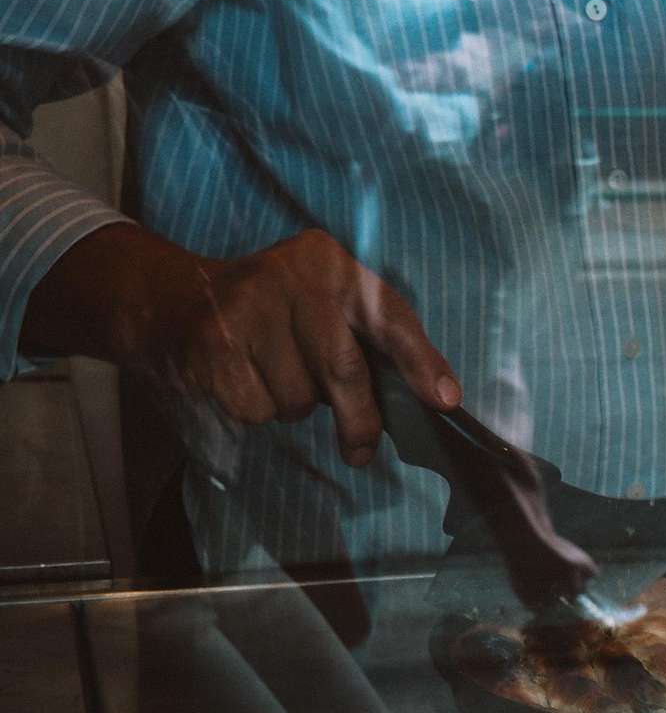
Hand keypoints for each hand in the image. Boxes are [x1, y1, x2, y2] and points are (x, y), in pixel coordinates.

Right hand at [23, 224, 460, 464]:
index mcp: (330, 263)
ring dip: (295, 406)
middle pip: (345, 369)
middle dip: (360, 419)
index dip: (421, 362)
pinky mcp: (213, 346)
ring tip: (275, 374)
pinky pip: (257, 410)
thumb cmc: (276, 309)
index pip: (389, 316)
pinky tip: (243, 379)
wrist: (173, 297)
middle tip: (360, 449)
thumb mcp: (326, 299)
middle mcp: (291, 277)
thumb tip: (435, 399)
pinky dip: (257, 410)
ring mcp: (248, 310)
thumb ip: (374, 337)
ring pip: (299, 398)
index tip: (446, 402)